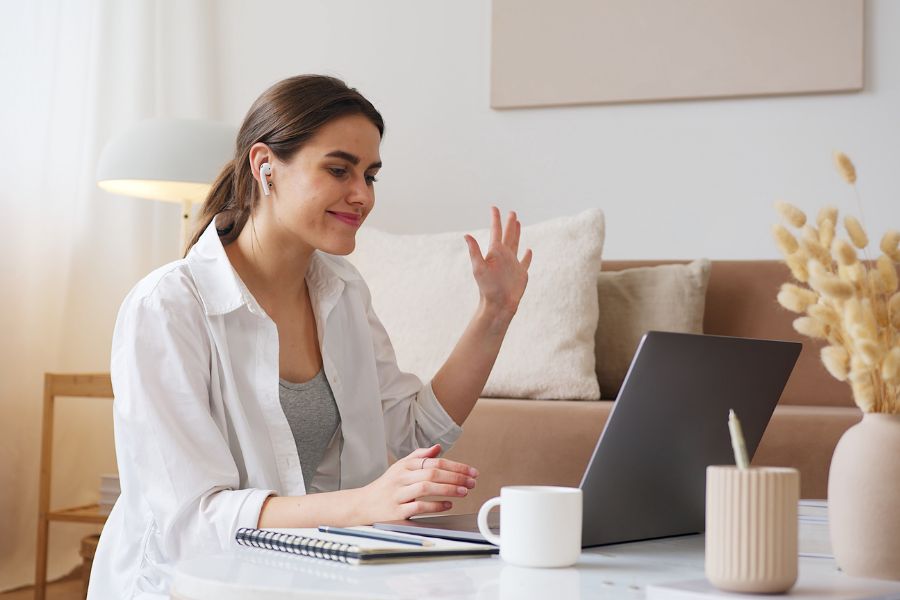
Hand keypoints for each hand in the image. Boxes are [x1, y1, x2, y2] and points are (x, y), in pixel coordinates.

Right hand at [352, 444, 478, 522]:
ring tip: (464, 492)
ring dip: (448, 489)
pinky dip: (435, 506)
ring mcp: (398, 494)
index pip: (434, 461)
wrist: (362, 505)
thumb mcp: (400, 467)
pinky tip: (448, 505)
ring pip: (426, 487)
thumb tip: (438, 447)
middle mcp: (401, 477)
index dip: (456, 466)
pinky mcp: (396, 511)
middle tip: (472, 482)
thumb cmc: (385, 486)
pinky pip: (418, 506)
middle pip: (432, 472)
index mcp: (405, 465)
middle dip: (456, 477)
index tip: (471, 471)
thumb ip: (419, 457)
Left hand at [464, 207, 532, 317]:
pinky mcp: (520, 273)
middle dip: (509, 224)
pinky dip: (527, 256)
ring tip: (518, 224)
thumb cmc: (487, 288)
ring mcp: (512, 264)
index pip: (496, 231)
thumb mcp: (479, 268)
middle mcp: (504, 256)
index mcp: (495, 252)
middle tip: (511, 212)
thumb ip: (474, 251)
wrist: (498, 304)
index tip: (494, 208)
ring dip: (517, 234)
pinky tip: (529, 250)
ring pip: (516, 244)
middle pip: (507, 235)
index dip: (495, 219)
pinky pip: (525, 262)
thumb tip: (466, 235)